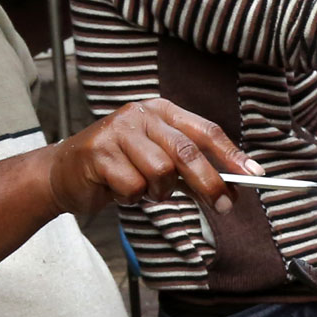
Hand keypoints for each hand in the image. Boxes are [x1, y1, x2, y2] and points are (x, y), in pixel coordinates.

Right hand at [43, 98, 249, 218]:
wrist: (63, 174)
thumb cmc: (118, 168)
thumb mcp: (158, 161)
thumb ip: (190, 169)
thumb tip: (230, 187)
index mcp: (161, 111)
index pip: (205, 131)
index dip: (231, 154)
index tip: (254, 174)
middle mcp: (140, 115)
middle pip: (186, 151)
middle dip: (209, 182)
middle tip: (224, 206)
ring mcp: (117, 131)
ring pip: (160, 171)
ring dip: (157, 192)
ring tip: (143, 190)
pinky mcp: (97, 153)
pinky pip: (133, 186)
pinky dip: (132, 197)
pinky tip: (119, 190)